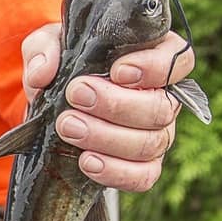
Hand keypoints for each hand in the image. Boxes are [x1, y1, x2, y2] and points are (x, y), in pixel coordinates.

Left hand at [22, 23, 195, 191]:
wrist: (51, 102)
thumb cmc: (62, 63)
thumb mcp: (47, 44)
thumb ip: (44, 49)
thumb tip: (43, 73)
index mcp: (154, 58)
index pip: (178, 60)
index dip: (154, 68)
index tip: (117, 72)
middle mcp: (163, 97)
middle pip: (162, 108)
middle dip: (116, 105)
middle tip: (75, 96)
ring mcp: (156, 133)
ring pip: (151, 143)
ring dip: (106, 137)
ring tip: (68, 127)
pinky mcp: (142, 164)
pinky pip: (143, 176)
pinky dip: (116, 172)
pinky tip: (86, 161)